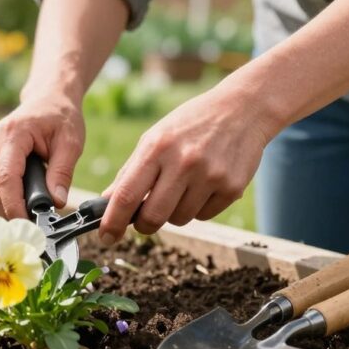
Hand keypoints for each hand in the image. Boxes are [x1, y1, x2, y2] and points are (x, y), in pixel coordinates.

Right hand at [0, 94, 85, 218]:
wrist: (47, 99)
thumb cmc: (61, 118)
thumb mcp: (71, 142)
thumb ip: (62, 172)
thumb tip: (56, 202)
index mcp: (13, 134)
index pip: (5, 177)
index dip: (14, 205)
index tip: (29, 225)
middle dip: (8, 212)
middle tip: (34, 226)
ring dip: (3, 208)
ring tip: (29, 215)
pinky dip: (1, 200)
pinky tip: (20, 202)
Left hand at [99, 87, 278, 243]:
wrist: (242, 110)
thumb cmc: (190, 124)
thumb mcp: (155, 138)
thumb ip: (130, 171)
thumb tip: (107, 201)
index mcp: (157, 147)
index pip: (127, 194)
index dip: (113, 222)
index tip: (106, 238)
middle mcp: (183, 162)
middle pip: (153, 217)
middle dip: (144, 224)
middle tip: (144, 218)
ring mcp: (210, 176)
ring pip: (179, 220)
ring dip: (174, 213)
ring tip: (183, 186)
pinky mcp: (232, 188)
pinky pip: (204, 216)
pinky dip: (198, 208)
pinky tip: (204, 184)